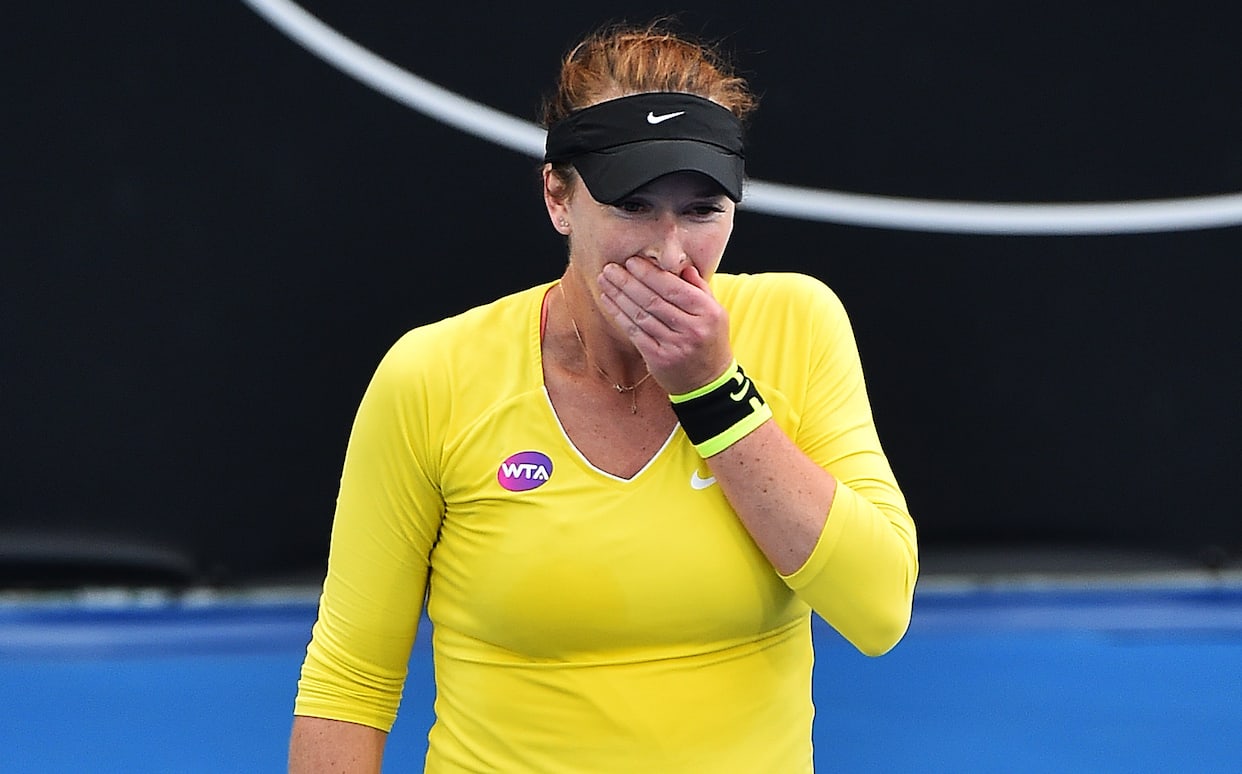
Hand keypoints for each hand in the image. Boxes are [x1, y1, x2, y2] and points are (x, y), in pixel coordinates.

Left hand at [597, 257, 733, 393]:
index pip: (674, 288)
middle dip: (628, 281)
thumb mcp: (715, 312)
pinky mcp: (659, 359)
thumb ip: (699, 288)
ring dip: (619, 296)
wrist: (708, 382)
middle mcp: (692, 329)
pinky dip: (620, 315)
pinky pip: (635, 332)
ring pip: (641, 315)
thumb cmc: (710, 342)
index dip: (650, 274)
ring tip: (605, 281)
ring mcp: (674, 346)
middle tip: (610, 268)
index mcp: (708, 312)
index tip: (631, 262)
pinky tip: (609, 302)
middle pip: (654, 300)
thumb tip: (682, 265)